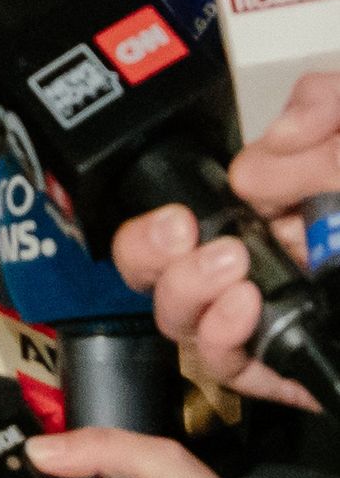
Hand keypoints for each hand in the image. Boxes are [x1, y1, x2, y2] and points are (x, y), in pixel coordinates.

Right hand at [110, 72, 339, 411]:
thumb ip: (322, 111)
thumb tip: (258, 166)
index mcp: (288, 202)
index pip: (189, 216)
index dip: (162, 219)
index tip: (182, 211)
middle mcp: (279, 260)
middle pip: (166, 273)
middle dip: (155, 256)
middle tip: (189, 239)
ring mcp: (287, 315)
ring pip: (187, 322)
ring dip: (189, 294)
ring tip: (232, 271)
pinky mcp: (300, 366)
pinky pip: (233, 365)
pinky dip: (224, 338)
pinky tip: (248, 307)